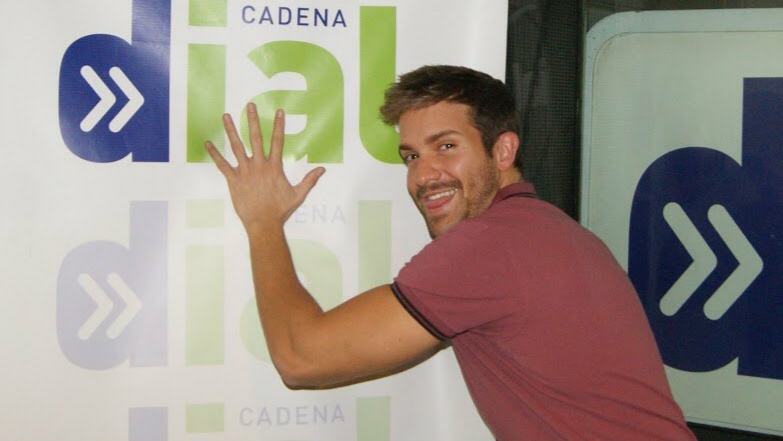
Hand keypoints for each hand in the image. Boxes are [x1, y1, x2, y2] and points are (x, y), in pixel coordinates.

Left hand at [205, 103, 324, 230]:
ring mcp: (245, 172)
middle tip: (250, 105)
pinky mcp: (234, 180)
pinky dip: (214, 154)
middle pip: (256, 138)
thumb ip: (309, 180)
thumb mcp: (298, 194)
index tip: (279, 111)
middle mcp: (259, 165)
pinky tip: (207, 143)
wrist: (263, 223)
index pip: (278, 141)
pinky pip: (222, 165)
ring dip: (231, 130)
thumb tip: (322, 170)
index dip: (279, 125)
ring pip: (237, 147)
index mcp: (274, 167)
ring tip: (225, 116)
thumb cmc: (281, 210)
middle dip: (253, 120)